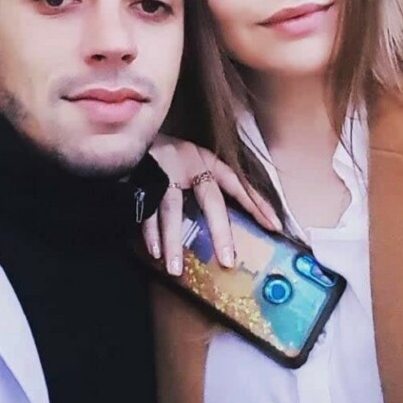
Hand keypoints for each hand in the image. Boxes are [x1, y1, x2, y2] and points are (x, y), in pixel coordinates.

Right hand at [146, 133, 281, 275]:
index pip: (238, 183)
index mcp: (207, 158)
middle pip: (210, 200)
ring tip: (175, 270)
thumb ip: (204, 185)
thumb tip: (225, 224)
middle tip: (227, 261)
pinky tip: (154, 252)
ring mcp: (165, 167)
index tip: (275, 226)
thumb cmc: (163, 154)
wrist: (127, 133)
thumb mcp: (188, 161)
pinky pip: (148, 209)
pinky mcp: (142, 174)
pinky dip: (150, 233)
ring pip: (173, 210)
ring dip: (173, 242)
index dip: (257, 203)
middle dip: (220, 232)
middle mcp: (190, 160)